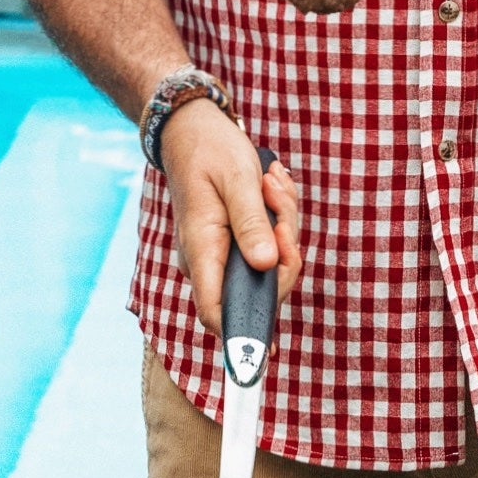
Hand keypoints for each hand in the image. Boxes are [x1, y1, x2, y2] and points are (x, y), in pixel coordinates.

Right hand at [162, 99, 302, 329]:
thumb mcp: (237, 181)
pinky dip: (279, 220)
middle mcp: (207, 261)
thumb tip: (266, 266)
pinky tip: (271, 187)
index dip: (241, 337)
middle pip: (259, 290)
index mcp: (201, 250)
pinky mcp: (234, 243)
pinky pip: (269, 247)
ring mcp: (220, 254)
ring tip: (272, 183)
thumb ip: (251, 224)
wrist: (192, 129)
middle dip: (286, 252)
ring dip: (284, 225)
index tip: (271, 348)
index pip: (216, 313)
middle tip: (280, 205)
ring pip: (270, 265)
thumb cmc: (210, 150)